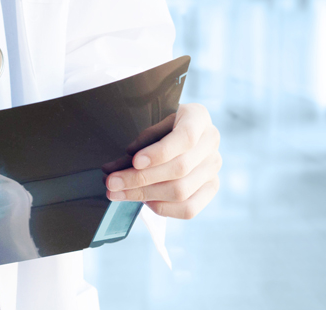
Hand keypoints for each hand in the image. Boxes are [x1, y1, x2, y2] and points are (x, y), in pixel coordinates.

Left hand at [105, 103, 220, 218]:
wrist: (181, 134)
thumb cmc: (162, 128)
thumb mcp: (153, 125)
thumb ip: (140, 143)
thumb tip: (119, 165)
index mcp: (198, 117)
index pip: (185, 137)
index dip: (160, 152)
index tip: (135, 161)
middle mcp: (211, 141)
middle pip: (179, 168)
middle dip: (140, 178)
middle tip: (111, 183)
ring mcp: (214, 166)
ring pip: (181, 191)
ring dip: (144, 195)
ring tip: (118, 193)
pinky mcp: (212, 187)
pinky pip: (189, 209)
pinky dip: (163, 208)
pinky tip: (144, 202)